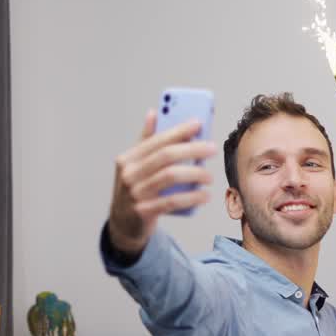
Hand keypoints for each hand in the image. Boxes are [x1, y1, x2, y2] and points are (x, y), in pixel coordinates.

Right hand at [107, 111, 216, 255]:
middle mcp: (128, 174)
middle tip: (212, 148)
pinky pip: (171, 202)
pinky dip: (191, 197)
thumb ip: (145, 140)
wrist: (123, 224)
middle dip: (192, 149)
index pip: (156, 140)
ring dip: (195, 174)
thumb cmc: (136, 189)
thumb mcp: (135, 165)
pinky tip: (205, 195)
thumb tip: (153, 112)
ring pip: (170, 177)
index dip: (178, 130)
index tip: (198, 123)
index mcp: (127, 158)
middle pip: (166, 156)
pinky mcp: (143, 211)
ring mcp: (134, 193)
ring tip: (210, 176)